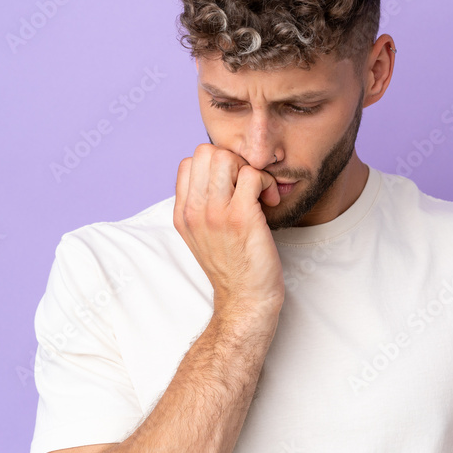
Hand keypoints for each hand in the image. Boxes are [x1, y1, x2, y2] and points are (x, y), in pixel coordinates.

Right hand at [173, 144, 284, 313]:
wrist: (245, 300)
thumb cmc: (232, 266)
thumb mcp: (202, 235)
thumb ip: (201, 205)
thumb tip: (217, 173)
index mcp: (183, 213)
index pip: (189, 162)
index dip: (215, 165)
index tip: (232, 186)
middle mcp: (194, 211)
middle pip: (206, 152)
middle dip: (233, 161)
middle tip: (247, 185)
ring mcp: (216, 214)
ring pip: (227, 158)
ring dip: (249, 169)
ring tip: (258, 191)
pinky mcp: (241, 218)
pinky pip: (253, 174)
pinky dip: (266, 182)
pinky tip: (269, 201)